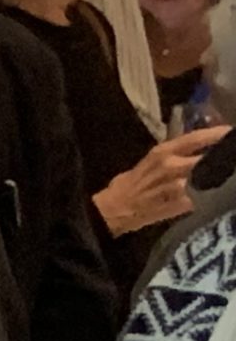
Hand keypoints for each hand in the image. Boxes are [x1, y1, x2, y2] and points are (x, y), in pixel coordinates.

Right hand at [93, 127, 227, 235]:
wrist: (117, 208)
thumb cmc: (134, 183)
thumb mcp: (152, 160)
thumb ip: (177, 153)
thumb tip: (204, 146)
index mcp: (163, 152)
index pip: (197, 138)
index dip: (219, 134)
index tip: (232, 132)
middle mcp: (171, 166)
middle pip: (209, 157)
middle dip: (225, 156)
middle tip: (233, 156)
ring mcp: (177, 186)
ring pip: (210, 176)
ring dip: (223, 175)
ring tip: (229, 173)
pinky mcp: (181, 205)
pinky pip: (205, 196)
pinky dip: (215, 193)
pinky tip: (220, 191)